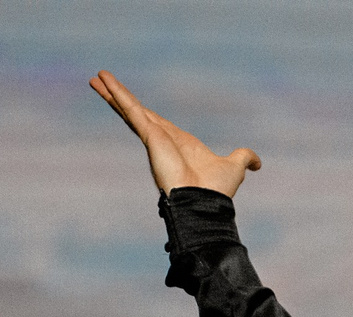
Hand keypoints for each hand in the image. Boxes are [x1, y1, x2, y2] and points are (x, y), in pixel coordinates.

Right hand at [90, 70, 261, 198]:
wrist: (204, 202)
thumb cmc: (217, 190)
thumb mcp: (234, 166)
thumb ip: (243, 159)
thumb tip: (257, 163)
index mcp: (177, 143)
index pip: (154, 120)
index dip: (141, 110)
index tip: (128, 101)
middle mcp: (161, 140)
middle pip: (136, 112)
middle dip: (118, 98)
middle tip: (101, 82)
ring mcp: (153, 138)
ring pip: (130, 110)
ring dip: (112, 93)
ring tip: (95, 77)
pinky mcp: (150, 137)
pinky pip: (132, 111)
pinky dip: (118, 96)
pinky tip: (104, 82)